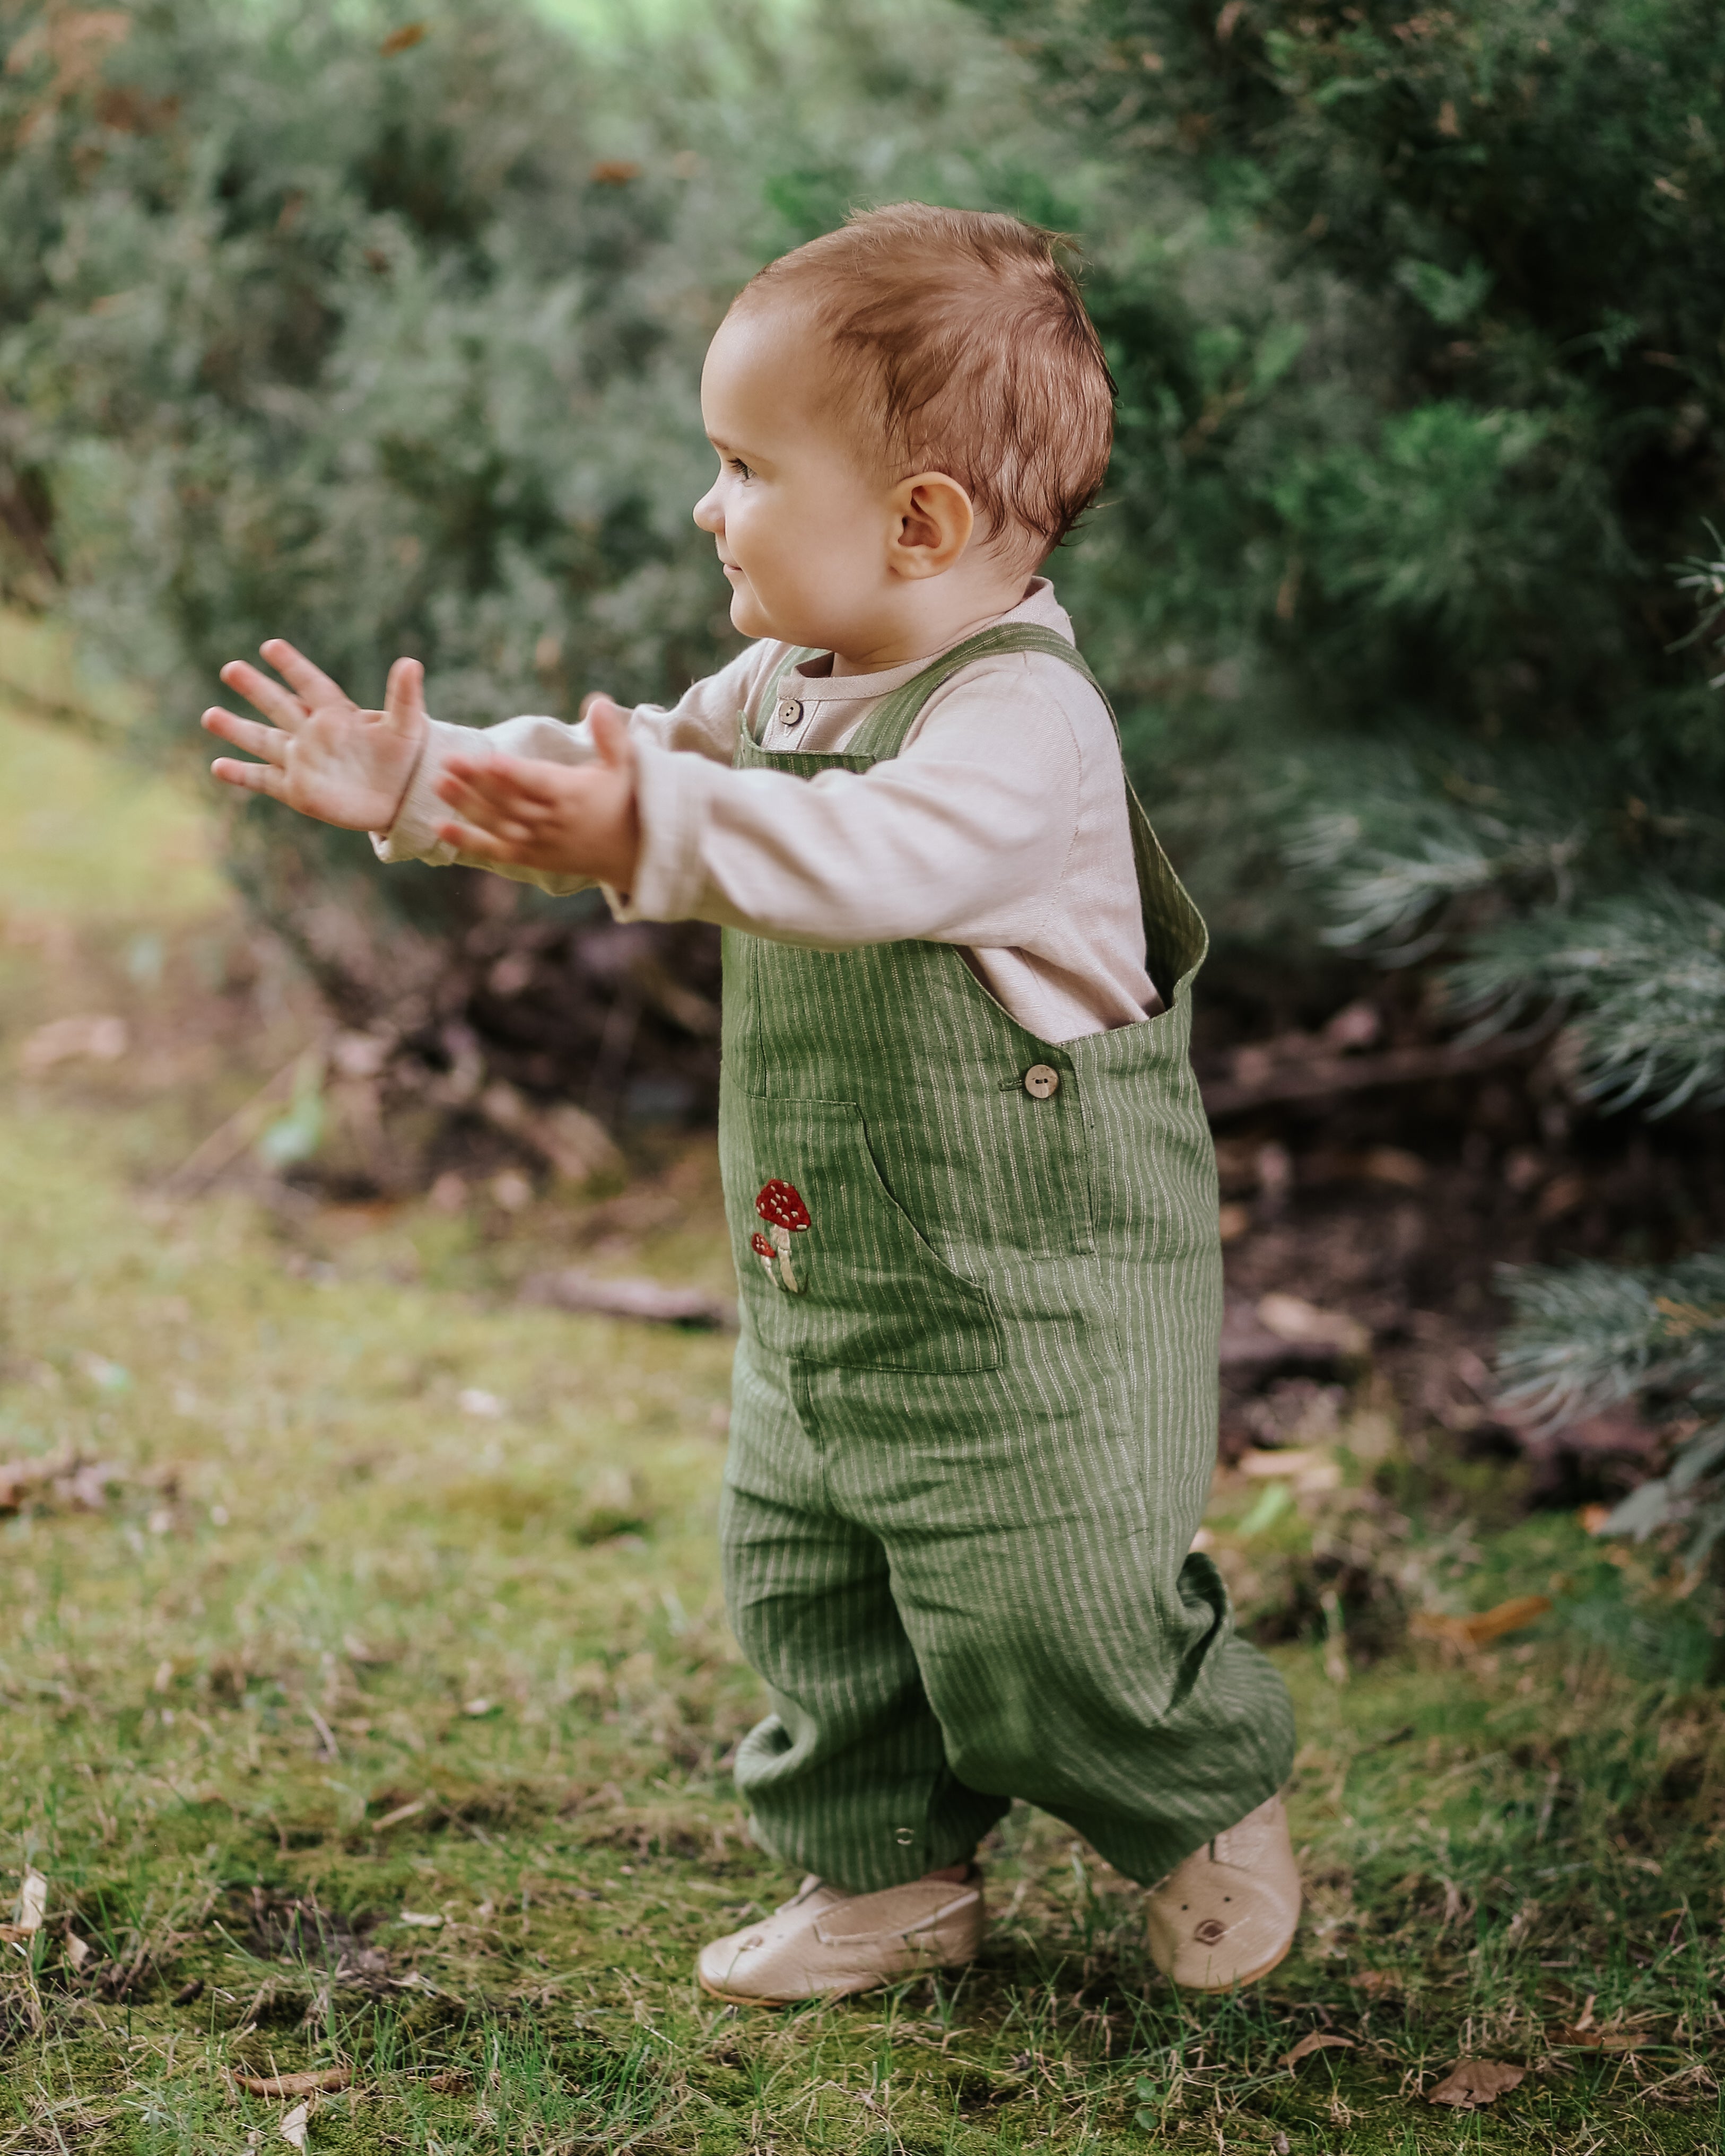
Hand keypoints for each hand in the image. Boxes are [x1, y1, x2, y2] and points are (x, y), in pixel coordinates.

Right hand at [202, 641, 426, 831]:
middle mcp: (313, 734)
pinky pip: (264, 780)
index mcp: (338, 714)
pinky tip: (218, 767)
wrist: (401, 798)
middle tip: (230, 668)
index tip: (271, 646)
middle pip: (279, 706)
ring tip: (210, 715)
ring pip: (263, 741)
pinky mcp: (297, 790)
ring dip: (237, 729)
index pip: (311, 685)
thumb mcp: (408, 726)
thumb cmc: (406, 759)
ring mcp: (302, 761)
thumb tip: (412, 662)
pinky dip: (242, 775)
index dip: (293, 666)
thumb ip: (405, 696)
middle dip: (255, 689)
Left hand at [434, 695, 641, 888]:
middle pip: (509, 801)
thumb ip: (610, 735)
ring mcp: (539, 842)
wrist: (632, 853)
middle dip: (477, 782)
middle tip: (447, 760)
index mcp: (573, 795)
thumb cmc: (625, 801)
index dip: (514, 773)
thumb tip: (598, 700)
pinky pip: (495, 851)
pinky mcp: (530, 857)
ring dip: (467, 806)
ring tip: (439, 784)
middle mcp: (552, 821)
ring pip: (498, 824)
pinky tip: (439, 827)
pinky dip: (468, 842)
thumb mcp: (625, 767)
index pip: (538, 783)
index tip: (489, 759)